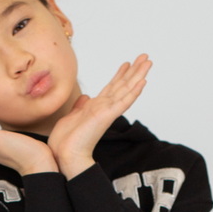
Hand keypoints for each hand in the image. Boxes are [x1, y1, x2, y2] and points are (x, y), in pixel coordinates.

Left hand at [47, 55, 151, 175]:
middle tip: (145, 57)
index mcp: (96, 107)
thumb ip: (81, 106)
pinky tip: (143, 82)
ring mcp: (107, 112)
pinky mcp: (107, 116)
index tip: (127, 63)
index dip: (120, 75)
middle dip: (134, 70)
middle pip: (123, 85)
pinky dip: (134, 92)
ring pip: (126, 89)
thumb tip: (86, 96)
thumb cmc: (65, 141)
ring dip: (138, 75)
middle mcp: (104, 108)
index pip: (111, 88)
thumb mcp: (72, 116)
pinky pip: (124, 102)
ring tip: (148, 62)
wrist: (64, 154)